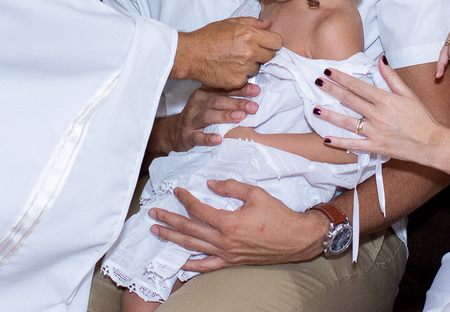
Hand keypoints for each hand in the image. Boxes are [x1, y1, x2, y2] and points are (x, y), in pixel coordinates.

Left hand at [148, 181, 326, 270]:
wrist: (295, 239)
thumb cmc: (278, 215)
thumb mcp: (256, 193)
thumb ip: (231, 187)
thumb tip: (212, 184)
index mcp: (228, 222)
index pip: (199, 210)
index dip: (186, 199)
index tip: (177, 190)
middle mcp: (224, 241)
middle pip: (189, 229)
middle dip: (169, 219)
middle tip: (153, 213)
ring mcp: (226, 254)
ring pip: (192, 247)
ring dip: (172, 239)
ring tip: (157, 231)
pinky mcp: (231, 262)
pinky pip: (206, 266)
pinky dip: (190, 264)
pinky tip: (178, 261)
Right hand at [171, 84, 261, 150]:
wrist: (174, 132)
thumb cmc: (198, 115)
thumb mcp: (210, 102)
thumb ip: (227, 97)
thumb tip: (254, 92)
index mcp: (204, 93)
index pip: (224, 89)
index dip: (240, 89)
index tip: (257, 91)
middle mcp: (197, 104)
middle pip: (217, 101)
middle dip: (237, 103)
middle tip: (253, 107)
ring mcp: (191, 120)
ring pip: (208, 116)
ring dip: (225, 116)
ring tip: (240, 117)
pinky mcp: (187, 136)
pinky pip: (197, 137)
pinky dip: (207, 138)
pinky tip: (218, 139)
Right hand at [173, 17, 282, 89]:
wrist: (191, 54)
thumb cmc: (208, 37)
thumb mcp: (230, 23)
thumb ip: (252, 22)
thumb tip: (268, 25)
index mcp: (250, 35)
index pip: (277, 42)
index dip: (272, 42)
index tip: (266, 43)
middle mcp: (250, 52)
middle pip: (271, 56)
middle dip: (263, 54)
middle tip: (249, 52)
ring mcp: (244, 68)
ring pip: (259, 68)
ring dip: (251, 65)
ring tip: (236, 60)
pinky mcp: (237, 81)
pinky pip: (247, 79)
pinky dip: (241, 75)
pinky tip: (230, 69)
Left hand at [317, 59, 447, 167]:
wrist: (431, 142)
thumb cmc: (421, 117)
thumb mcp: (408, 94)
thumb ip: (392, 77)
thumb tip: (380, 60)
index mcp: (385, 99)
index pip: (358, 86)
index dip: (341, 78)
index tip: (328, 71)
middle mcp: (378, 114)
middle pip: (349, 100)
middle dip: (331, 90)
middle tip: (317, 82)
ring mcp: (375, 132)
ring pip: (347, 122)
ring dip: (329, 115)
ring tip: (314, 109)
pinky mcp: (376, 147)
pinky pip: (354, 144)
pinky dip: (339, 142)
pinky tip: (326, 139)